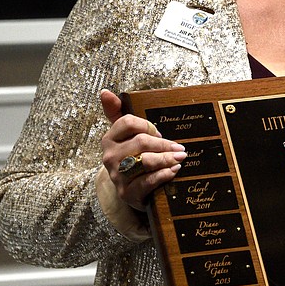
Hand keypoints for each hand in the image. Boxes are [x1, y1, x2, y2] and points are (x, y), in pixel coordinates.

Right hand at [99, 89, 186, 209]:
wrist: (127, 188)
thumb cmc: (130, 156)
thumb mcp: (123, 135)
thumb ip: (116, 112)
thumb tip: (105, 92)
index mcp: (109, 138)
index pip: (127, 122)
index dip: (147, 125)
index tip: (158, 131)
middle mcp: (110, 157)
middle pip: (140, 142)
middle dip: (163, 144)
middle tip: (180, 147)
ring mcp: (118, 176)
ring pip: (145, 162)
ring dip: (166, 158)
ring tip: (180, 157)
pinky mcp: (127, 193)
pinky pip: (148, 181)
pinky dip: (164, 175)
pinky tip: (174, 170)